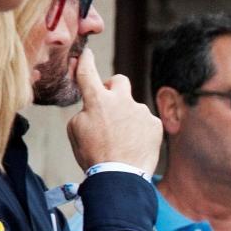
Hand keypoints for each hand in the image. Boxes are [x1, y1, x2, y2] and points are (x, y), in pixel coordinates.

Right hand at [66, 48, 162, 174]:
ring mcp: (141, 111)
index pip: (88, 72)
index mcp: (97, 100)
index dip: (86, 61)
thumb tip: (94, 106)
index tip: (86, 53)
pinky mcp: (155, 124)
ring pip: (132, 107)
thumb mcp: (75, 131)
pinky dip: (139, 130)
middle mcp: (121, 100)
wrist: (120, 177)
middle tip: (109, 105)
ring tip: (121, 141)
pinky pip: (145, 122)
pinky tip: (134, 145)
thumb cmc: (93, 156)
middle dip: (114, 89)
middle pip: (119, 81)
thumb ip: (85, 111)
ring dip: (127, 118)